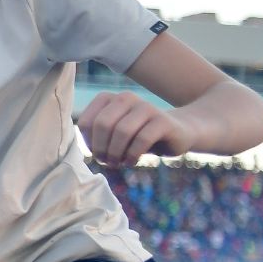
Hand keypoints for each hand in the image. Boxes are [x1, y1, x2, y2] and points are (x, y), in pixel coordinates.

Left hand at [78, 92, 195, 166]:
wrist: (179, 132)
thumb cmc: (139, 136)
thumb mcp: (114, 134)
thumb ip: (97, 136)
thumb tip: (84, 148)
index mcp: (109, 99)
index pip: (86, 122)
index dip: (88, 142)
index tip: (96, 154)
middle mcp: (126, 98)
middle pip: (102, 125)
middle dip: (101, 148)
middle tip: (106, 162)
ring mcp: (146, 107)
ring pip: (122, 131)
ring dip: (116, 153)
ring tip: (117, 163)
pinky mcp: (163, 120)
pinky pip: (142, 139)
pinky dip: (132, 154)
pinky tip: (131, 161)